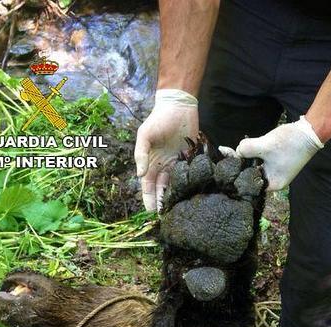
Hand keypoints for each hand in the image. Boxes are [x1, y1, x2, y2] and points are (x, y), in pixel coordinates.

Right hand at [134, 89, 198, 210]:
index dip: (148, 199)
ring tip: (177, 210)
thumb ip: (141, 155)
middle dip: (162, 203)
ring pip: (175, 185)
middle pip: (161, 189)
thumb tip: (140, 175)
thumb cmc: (158, 120)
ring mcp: (176, 164)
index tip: (151, 213)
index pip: (147, 186)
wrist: (178, 106)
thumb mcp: (145, 136)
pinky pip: (188, 175)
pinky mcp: (189, 159)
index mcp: (149, 164)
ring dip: (175, 197)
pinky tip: (190, 196)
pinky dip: (188, 185)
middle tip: (166, 217)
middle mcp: (162, 167)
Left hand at [232, 116, 323, 190]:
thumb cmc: (290, 141)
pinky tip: (249, 147)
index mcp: (272, 184)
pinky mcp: (275, 163)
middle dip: (240, 164)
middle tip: (228, 154)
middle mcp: (273, 182)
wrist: (311, 130)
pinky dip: (254, 154)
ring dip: (247, 158)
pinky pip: (259, 160)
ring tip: (237, 150)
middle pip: (249, 174)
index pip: (247, 182)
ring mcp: (275, 172)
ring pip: (253, 166)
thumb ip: (246, 149)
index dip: (236, 173)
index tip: (225, 164)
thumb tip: (235, 151)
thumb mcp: (265, 146)